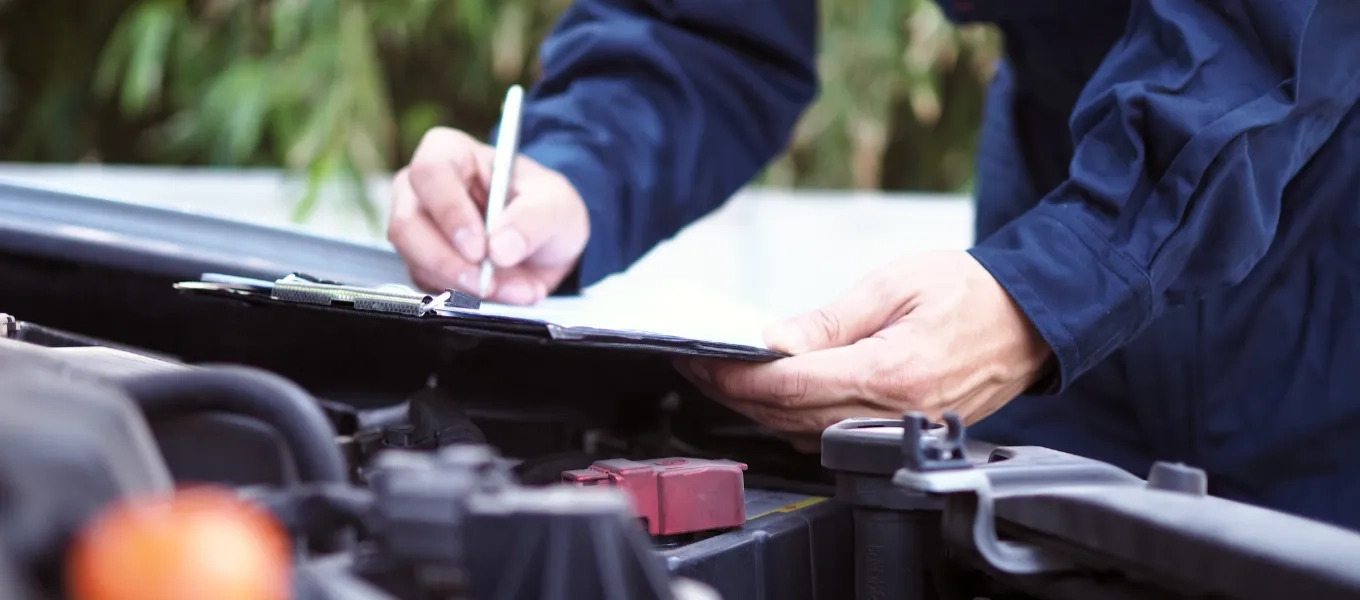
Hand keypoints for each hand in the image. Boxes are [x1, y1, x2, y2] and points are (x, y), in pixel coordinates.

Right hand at [387, 127, 589, 303]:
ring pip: (413, 260)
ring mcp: (417, 226)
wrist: (547, 241)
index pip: (431, 173)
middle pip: (407, 224)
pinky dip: (462, 297)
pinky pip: (427, 284)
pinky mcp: (421, 261)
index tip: (479, 248)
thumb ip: (532, 222)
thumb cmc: (544, 207)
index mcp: (451, 152)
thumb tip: (500, 249)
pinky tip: (497, 293)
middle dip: (447, 261)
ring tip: (506, 289)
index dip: (450, 212)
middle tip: (485, 282)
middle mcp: (422, 187)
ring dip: (460, 284)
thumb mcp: (556, 206)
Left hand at [676, 250, 1051, 452]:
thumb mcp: (893, 285)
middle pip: (787, 416)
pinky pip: (830, 437)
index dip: (735, 375)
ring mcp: (897, 431)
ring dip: (757, 409)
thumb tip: (773, 340)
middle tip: (697, 365)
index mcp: (889, 373)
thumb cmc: (971, 293)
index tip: (701, 357)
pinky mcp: (900, 433)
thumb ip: (828, 321)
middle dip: (733, 392)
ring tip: (724, 376)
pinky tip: (773, 395)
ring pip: (803, 433)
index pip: (788, 385)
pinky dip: (792, 419)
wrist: (1031, 320)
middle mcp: (892, 414)